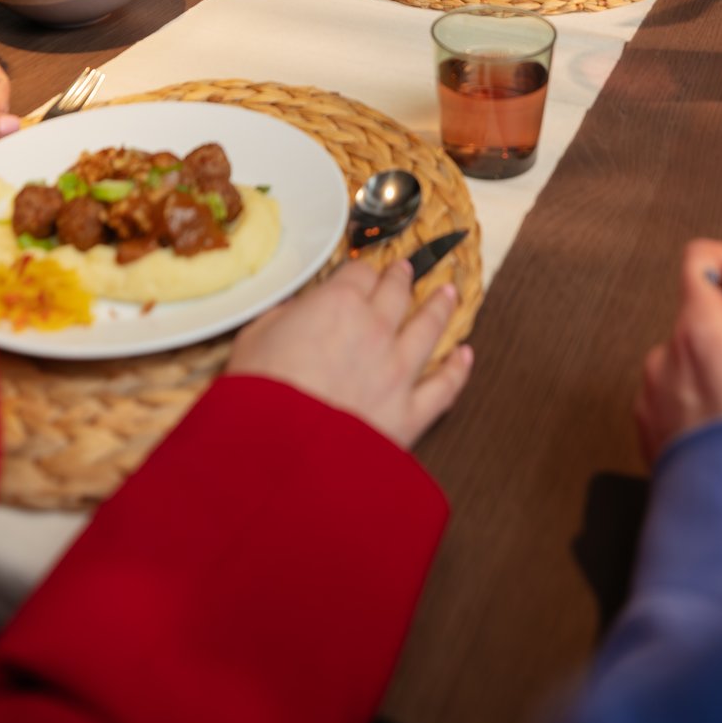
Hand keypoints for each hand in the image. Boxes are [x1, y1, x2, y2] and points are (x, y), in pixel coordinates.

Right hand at [226, 259, 472, 449]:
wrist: (274, 453)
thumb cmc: (258, 395)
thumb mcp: (256, 336)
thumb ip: (285, 315)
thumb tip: (299, 310)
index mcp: (338, 304)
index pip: (360, 272)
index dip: (362, 268)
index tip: (363, 269)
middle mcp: (375, 329)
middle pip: (397, 292)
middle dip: (402, 277)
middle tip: (407, 270)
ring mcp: (398, 371)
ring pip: (430, 328)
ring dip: (441, 306)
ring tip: (449, 293)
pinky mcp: (409, 413)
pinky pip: (444, 386)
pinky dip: (458, 369)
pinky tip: (465, 356)